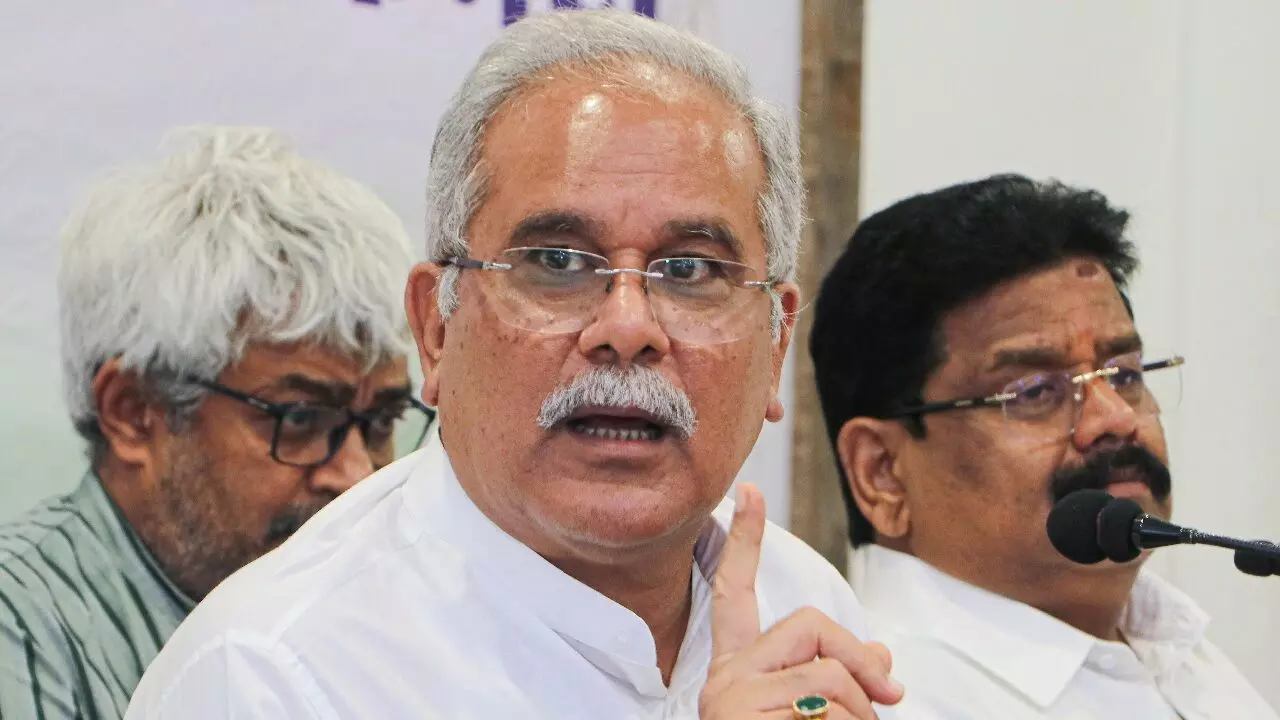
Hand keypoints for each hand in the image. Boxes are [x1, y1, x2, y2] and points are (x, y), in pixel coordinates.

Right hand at [698, 484, 903, 718]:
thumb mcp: (810, 712)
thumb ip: (834, 674)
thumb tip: (881, 654)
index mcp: (737, 670)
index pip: (736, 595)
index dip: (745, 541)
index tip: (750, 491)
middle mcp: (726, 677)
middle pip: (808, 623)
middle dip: (859, 658)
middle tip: (888, 697)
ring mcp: (731, 696)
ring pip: (830, 674)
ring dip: (865, 711)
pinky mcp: (740, 714)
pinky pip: (828, 710)